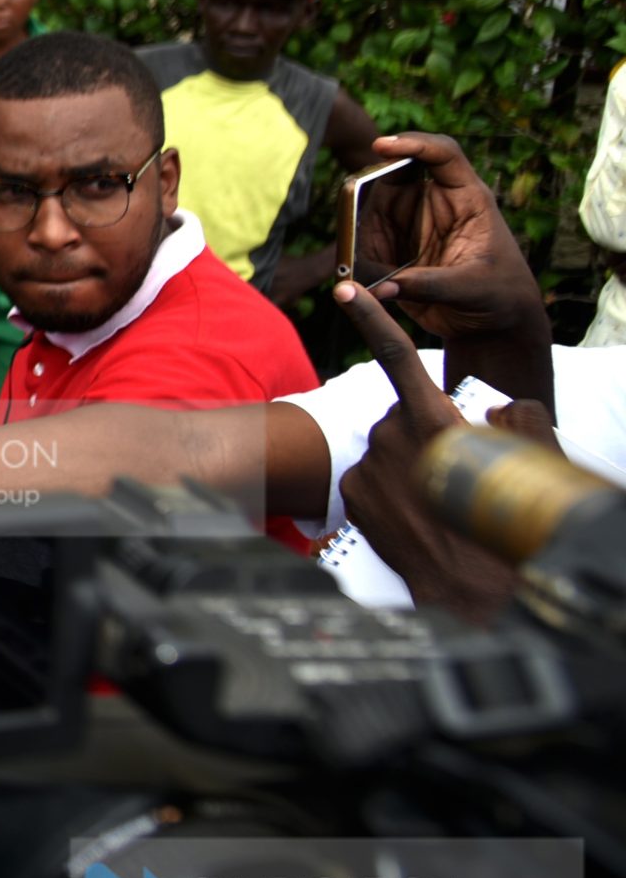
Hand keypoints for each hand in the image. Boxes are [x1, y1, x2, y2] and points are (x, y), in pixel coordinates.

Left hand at [332, 278, 527, 624]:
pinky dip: (390, 489)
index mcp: (434, 418)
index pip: (397, 354)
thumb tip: (492, 408)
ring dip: (409, 464)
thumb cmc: (510, 519)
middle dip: (425, 433)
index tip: (346, 290)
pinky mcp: (352, 495)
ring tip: (441, 502)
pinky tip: (416, 515)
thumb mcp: (530, 454)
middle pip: (403, 415)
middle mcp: (391, 436)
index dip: (371, 317)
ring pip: (387, 449)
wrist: (475, 587)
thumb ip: (512, 415)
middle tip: (457, 470)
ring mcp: (367, 467)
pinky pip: (371, 477)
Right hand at [354, 132, 543, 341]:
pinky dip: (359, 261)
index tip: (381, 146)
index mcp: (467, 199)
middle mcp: (435, 205)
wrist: (495, 324)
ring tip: (373, 269)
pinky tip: (374, 283)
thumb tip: (384, 288)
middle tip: (349, 207)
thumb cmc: (501, 296)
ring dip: (361, 234)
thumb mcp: (473, 288)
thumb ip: (429, 285)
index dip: (413, 144)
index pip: (442, 155)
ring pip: (371, 213)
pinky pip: (365, 246)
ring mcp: (412, 226)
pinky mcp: (395, 249)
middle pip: (393, 179)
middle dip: (367, 188)